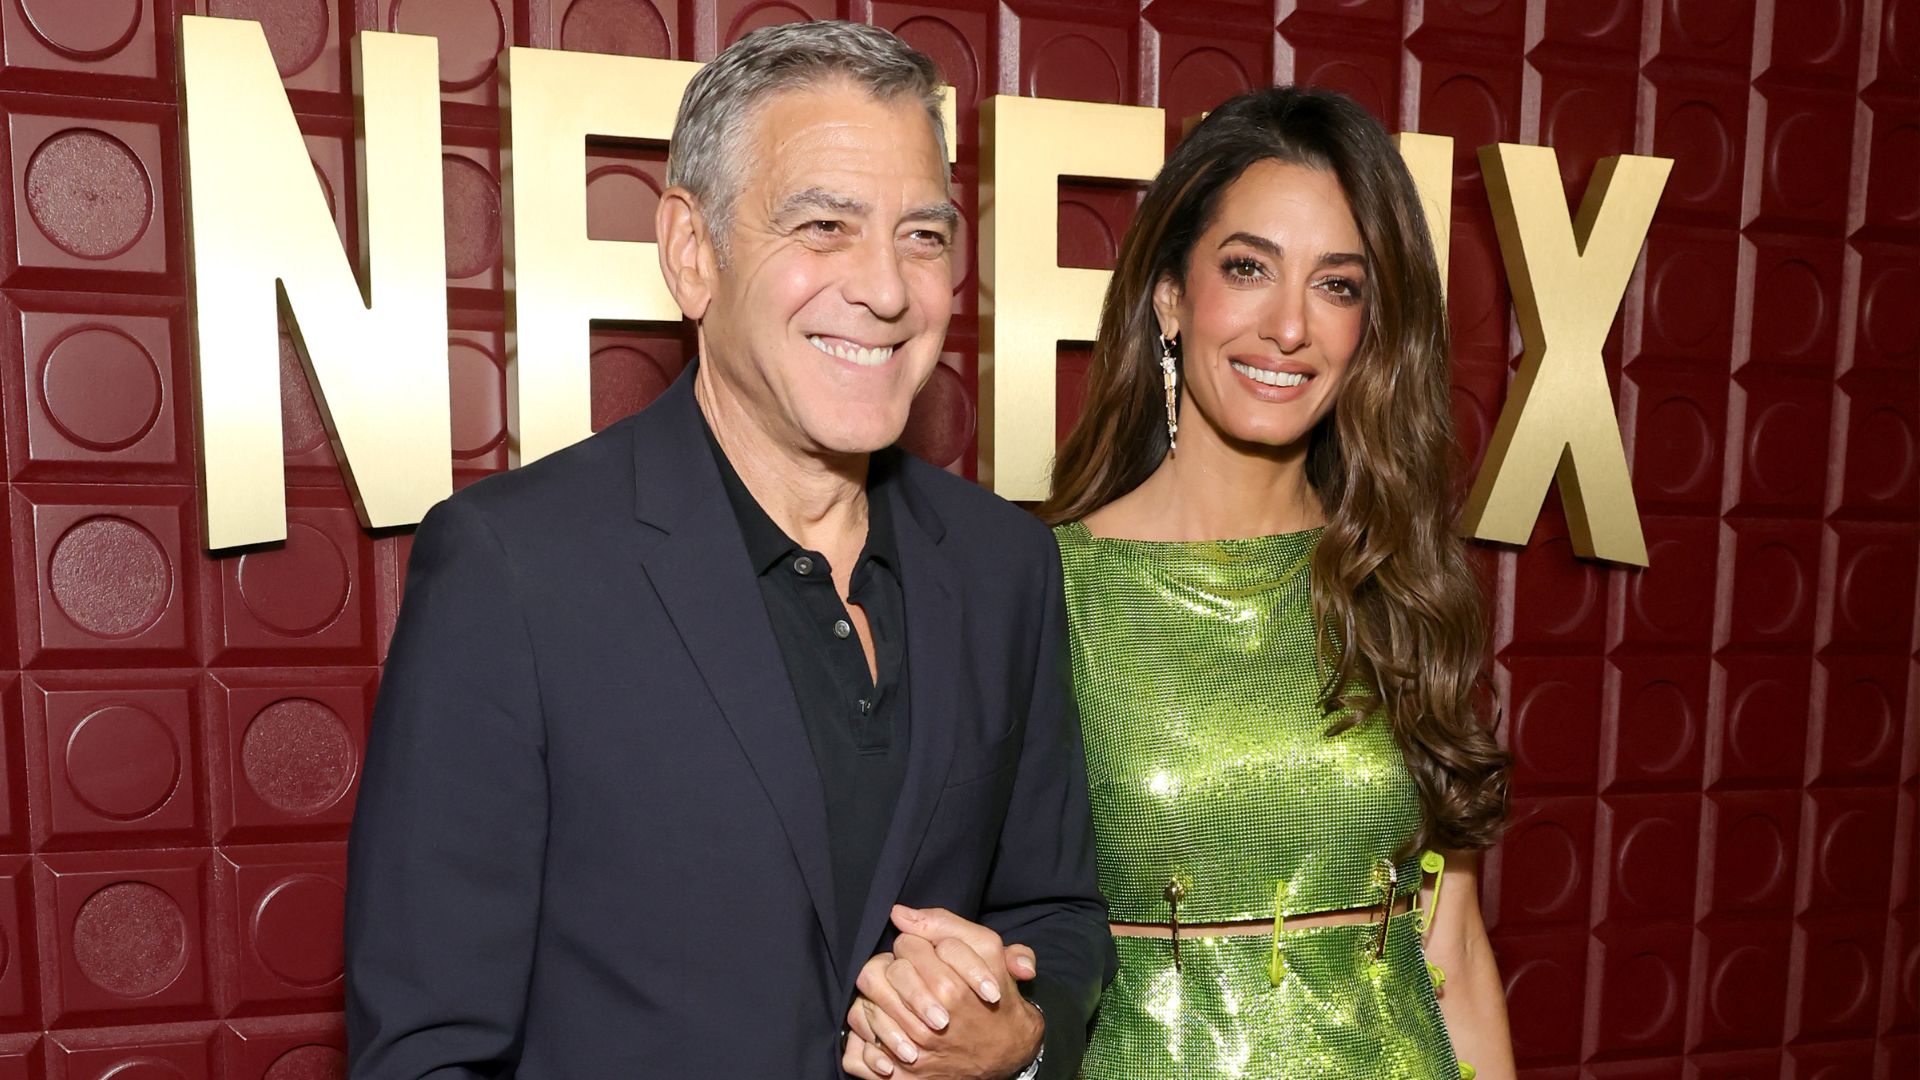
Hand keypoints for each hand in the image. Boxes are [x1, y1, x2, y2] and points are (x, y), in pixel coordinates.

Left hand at [842, 906, 1043, 1078]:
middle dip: (899, 966)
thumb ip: (945, 924)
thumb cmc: (993, 993)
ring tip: (898, 994)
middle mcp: (933, 1020)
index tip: (927, 951)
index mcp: (952, 988)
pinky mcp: (904, 1075)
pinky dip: (866, 1034)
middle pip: (888, 973)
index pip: (908, 946)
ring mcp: (916, 1050)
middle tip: (913, 970)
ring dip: (880, 996)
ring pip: (869, 1006)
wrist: (1007, 1049)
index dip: (915, 942)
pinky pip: (863, 1050)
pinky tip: (885, 1023)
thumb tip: (898, 913)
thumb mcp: (987, 949)